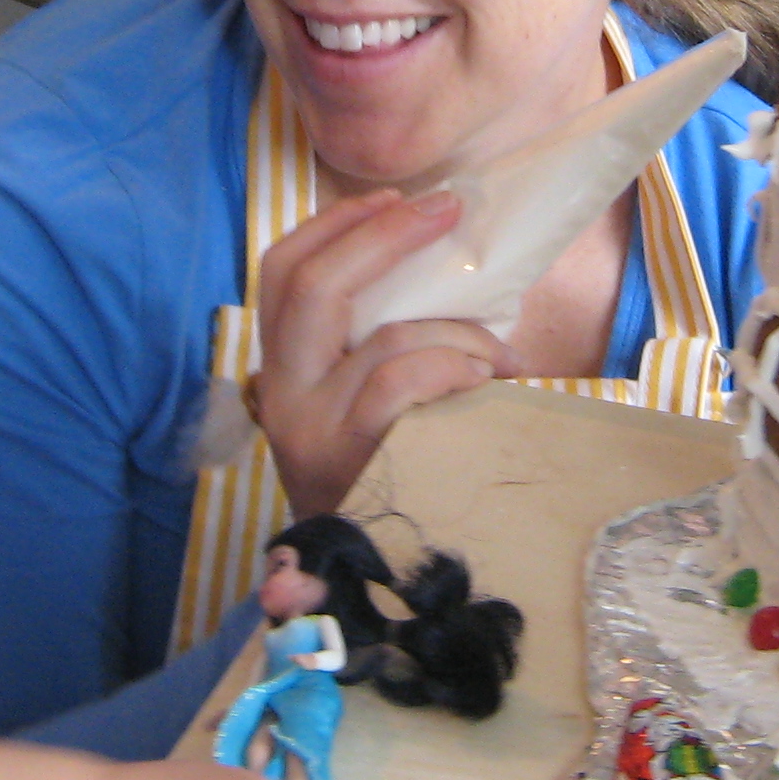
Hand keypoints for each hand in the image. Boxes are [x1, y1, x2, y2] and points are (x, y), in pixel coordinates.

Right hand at [251, 189, 513, 517]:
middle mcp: (282, 392)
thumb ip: (380, 339)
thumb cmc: (388, 473)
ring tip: (497, 354)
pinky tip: (488, 379)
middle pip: (312, 285)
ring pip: (384, 337)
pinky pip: (405, 380)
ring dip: (458, 330)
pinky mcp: (349, 457)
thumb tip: (444, 259)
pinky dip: (456, 365)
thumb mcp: (364, 400)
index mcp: (283, 367)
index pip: (280, 272)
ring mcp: (310, 428)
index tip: (391, 198)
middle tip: (445, 211)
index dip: (334, 225)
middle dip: (384, 235)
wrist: (363, 582)